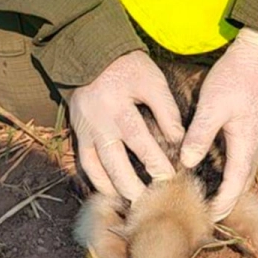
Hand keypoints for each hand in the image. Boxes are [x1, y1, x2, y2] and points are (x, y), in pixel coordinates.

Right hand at [68, 51, 184, 201]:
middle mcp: (98, 123)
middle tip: (149, 202)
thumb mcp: (151, 80)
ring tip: (131, 202)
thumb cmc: (126, 67)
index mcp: (118, 107)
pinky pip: (85, 163)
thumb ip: (166, 109)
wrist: (90, 55)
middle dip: (133, 185)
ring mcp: (85, 130)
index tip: (170, 177)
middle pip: (115, 163)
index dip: (155, 162)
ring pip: (97, 168)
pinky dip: (97, 179)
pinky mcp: (78, 133)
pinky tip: (111, 190)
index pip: (139, 141)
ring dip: (114, 187)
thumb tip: (178, 140)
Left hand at [179, 28, 257, 219]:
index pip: (236, 186)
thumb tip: (186, 163)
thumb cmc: (236, 77)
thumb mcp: (212, 106)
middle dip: (226, 202)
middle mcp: (257, 147)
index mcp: (247, 145)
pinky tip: (215, 170)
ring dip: (230, 188)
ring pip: (244, 172)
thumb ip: (199, 136)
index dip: (222, 204)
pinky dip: (232, 172)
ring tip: (208, 198)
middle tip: (204, 214)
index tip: (206, 217)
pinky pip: (244, 159)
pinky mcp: (255, 130)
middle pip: (242, 184)